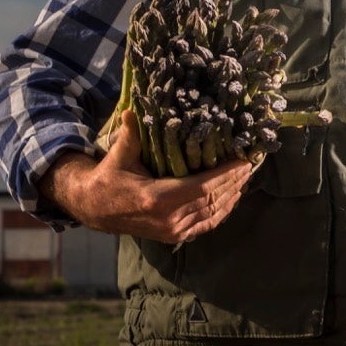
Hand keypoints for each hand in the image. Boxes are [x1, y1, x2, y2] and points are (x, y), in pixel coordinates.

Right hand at [39, 110, 253, 243]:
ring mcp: (172, 231)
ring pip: (212, 213)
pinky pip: (205, 224)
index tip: (244, 161)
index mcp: (157, 198)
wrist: (95, 208)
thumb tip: (131, 109)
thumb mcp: (120, 154)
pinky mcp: (174, 236)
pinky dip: (221, 212)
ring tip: (245, 178)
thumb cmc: (110, 176)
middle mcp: (169, 219)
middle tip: (251, 165)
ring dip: (232, 196)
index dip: (226, 174)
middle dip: (234, 182)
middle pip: (213, 199)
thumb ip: (130, 133)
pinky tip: (232, 199)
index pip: (203, 187)